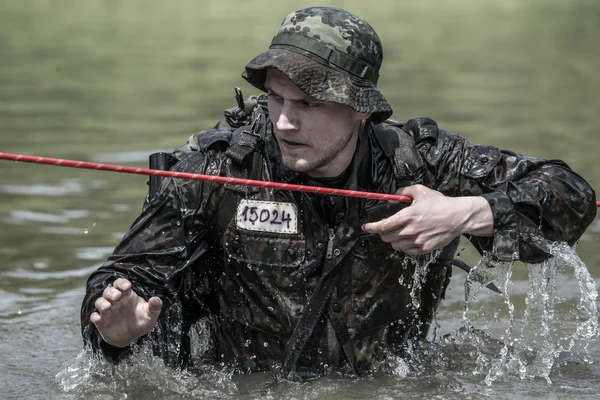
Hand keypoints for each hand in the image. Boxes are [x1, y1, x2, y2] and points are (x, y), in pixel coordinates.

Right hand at [90, 278, 162, 347]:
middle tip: (117, 297)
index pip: (121, 284)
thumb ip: (154, 307)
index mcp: (127, 296)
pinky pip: (94, 317)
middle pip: (109, 291)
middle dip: (112, 293)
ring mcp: (107, 311)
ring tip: (108, 307)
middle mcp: (115, 301)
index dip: (122, 283)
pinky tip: (98, 318)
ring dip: (102, 303)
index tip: (127, 286)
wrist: (132, 337)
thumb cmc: (141, 321)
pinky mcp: (102, 322)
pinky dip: (95, 317)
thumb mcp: (150, 315)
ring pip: (100, 302)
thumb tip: (156, 299)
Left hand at [362, 185, 492, 255]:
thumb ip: (403, 192)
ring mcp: (417, 241)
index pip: (383, 226)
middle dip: (383, 232)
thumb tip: (391, 198)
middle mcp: (411, 230)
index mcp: (408, 216)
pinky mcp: (424, 249)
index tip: (366, 227)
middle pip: (386, 237)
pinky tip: (411, 239)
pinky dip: (405, 246)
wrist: (458, 217)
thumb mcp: (420, 191)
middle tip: (387, 228)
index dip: (371, 227)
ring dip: (394, 240)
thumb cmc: (439, 203)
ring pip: (396, 245)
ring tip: (401, 232)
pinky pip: (407, 251)